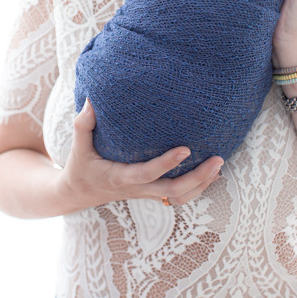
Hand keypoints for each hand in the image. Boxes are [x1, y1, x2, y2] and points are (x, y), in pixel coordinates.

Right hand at [60, 99, 224, 208]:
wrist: (78, 193)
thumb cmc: (80, 167)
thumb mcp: (78, 146)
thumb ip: (83, 124)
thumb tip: (91, 99)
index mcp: (120, 177)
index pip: (147, 173)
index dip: (167, 163)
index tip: (186, 148)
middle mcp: (137, 189)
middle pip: (173, 191)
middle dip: (198, 178)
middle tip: (217, 159)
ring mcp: (146, 193)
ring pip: (180, 198)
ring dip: (201, 184)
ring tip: (219, 165)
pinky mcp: (151, 193)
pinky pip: (178, 196)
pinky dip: (197, 187)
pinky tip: (211, 174)